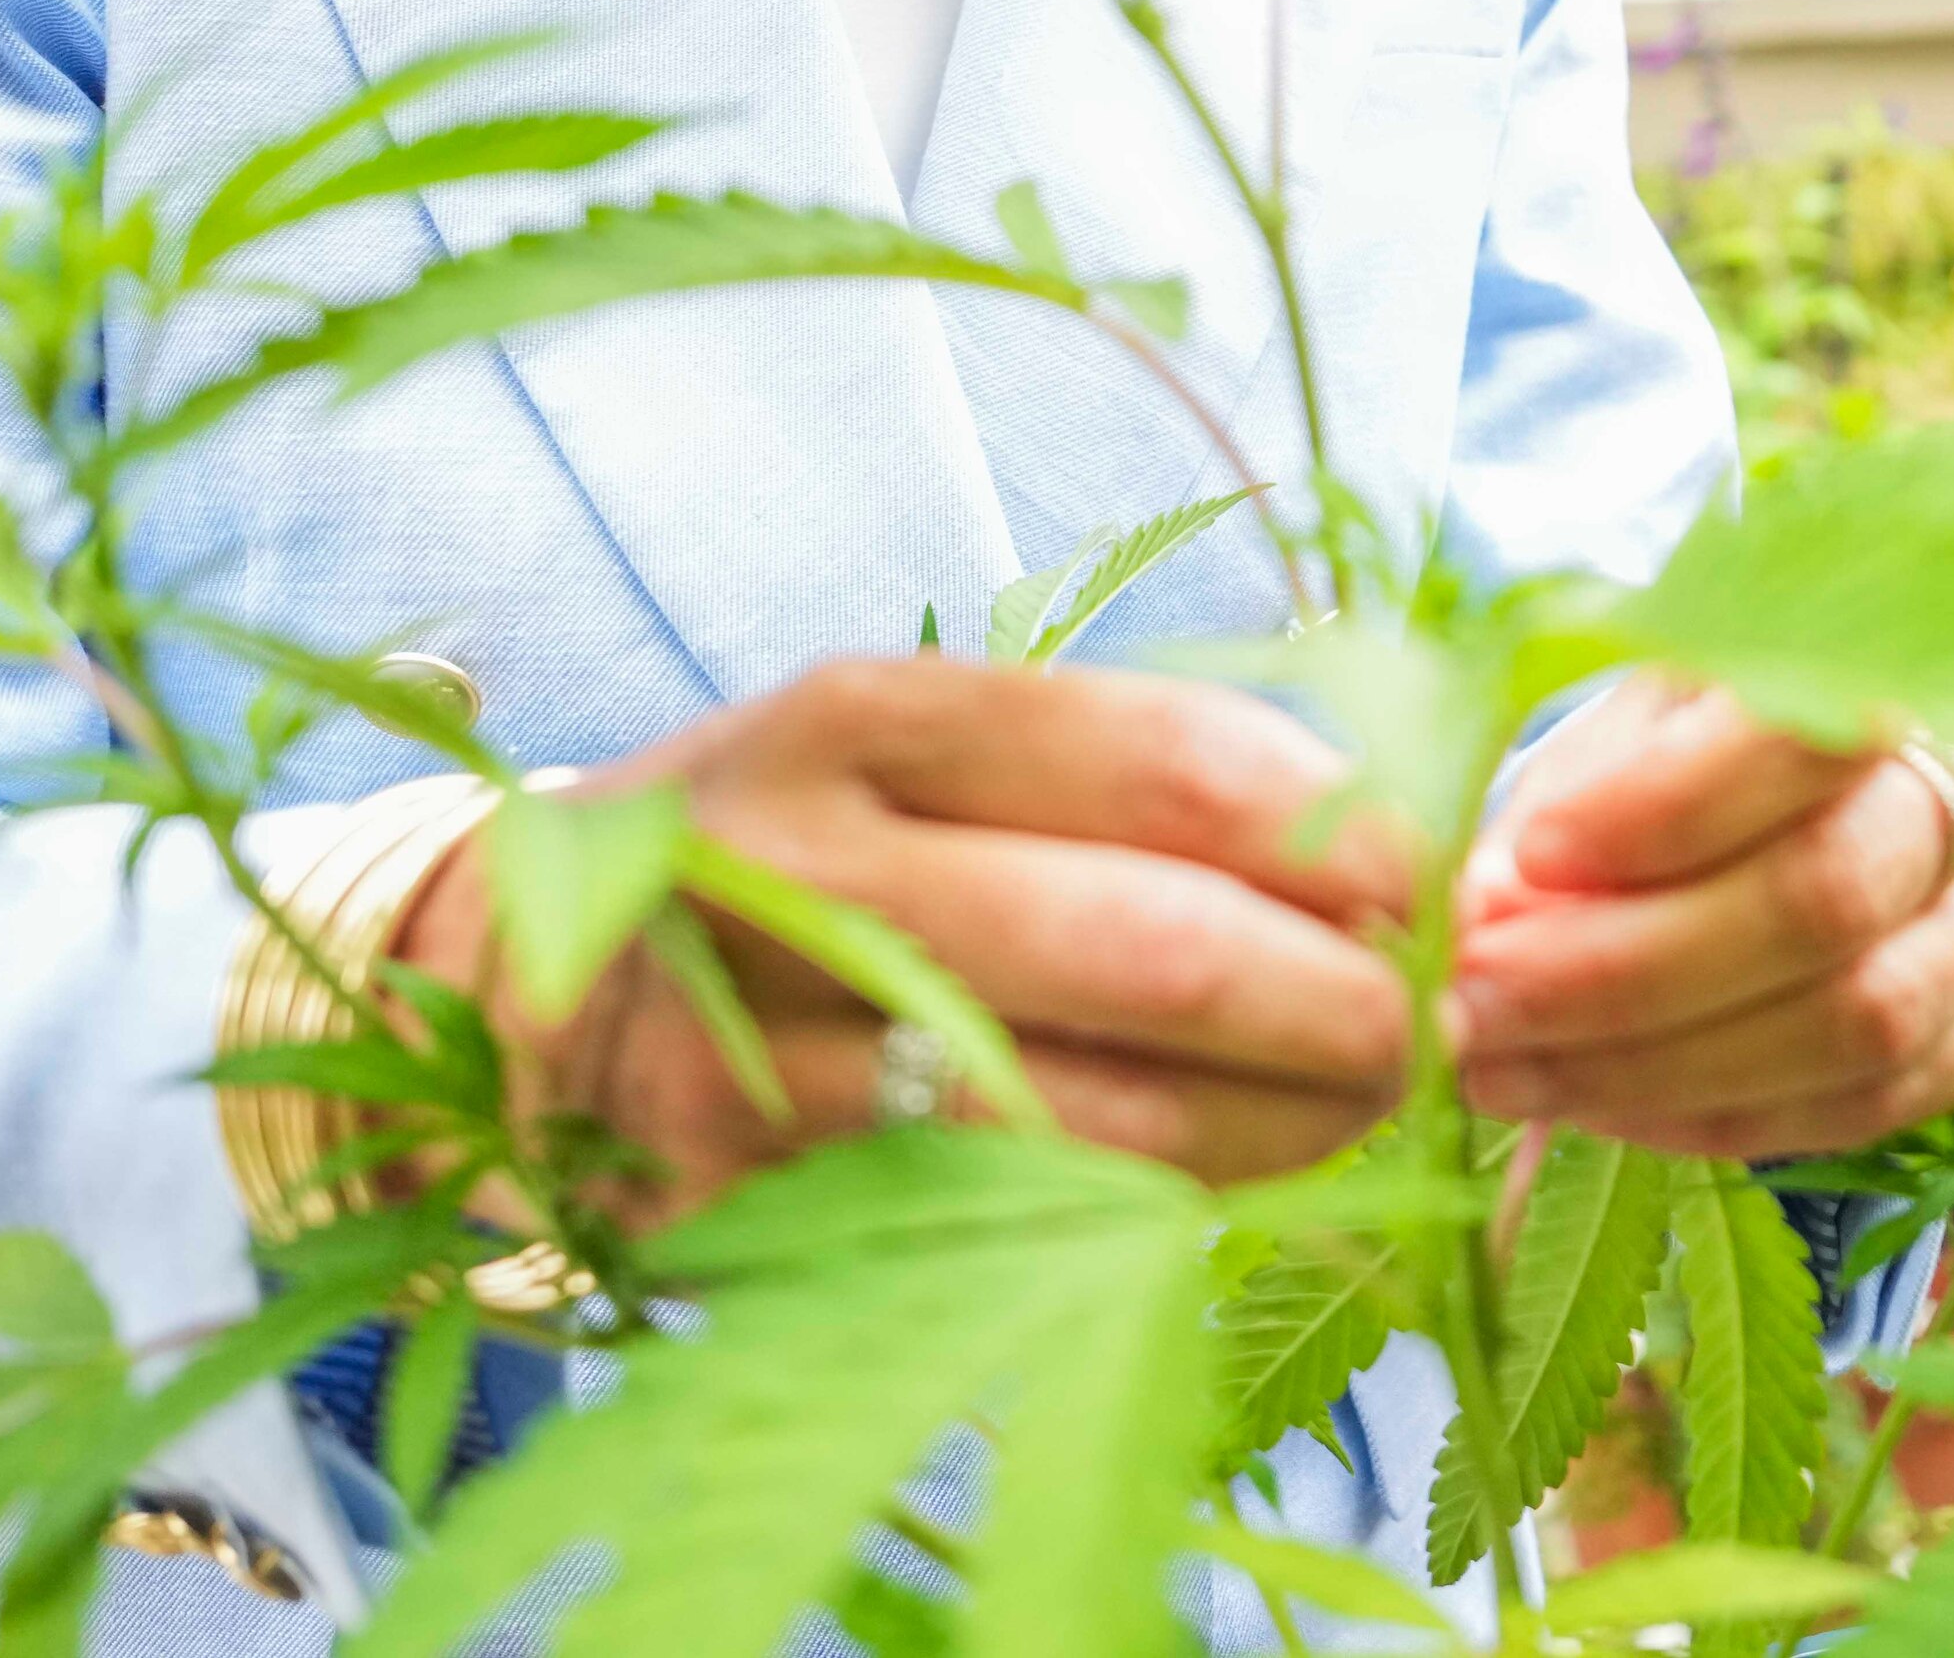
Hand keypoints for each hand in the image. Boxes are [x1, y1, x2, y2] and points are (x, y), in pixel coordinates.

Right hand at [391, 659, 1414, 1212]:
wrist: (528, 984)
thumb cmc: (810, 847)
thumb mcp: (928, 753)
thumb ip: (1129, 774)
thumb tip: (1394, 841)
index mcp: (863, 718)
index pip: (1160, 760)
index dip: (1333, 830)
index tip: (1424, 879)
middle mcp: (794, 870)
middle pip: (1147, 948)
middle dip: (1338, 1003)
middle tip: (1425, 1028)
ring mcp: (749, 1054)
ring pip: (1091, 1124)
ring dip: (1277, 1135)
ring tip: (1364, 1114)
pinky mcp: (735, 1213)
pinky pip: (998, 1234)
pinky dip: (1147, 1223)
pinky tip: (1224, 1194)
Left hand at [1447, 679, 1953, 1159]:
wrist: (1848, 795)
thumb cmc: (1711, 743)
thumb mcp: (1635, 722)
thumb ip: (1570, 799)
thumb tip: (1476, 915)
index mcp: (1888, 668)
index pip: (1794, 740)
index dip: (1659, 812)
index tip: (1524, 863)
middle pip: (1822, 901)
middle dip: (1624, 974)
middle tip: (1475, 1005)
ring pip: (1856, 1025)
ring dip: (1657, 1068)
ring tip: (1509, 1071)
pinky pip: (1869, 1106)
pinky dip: (1721, 1120)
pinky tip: (1605, 1107)